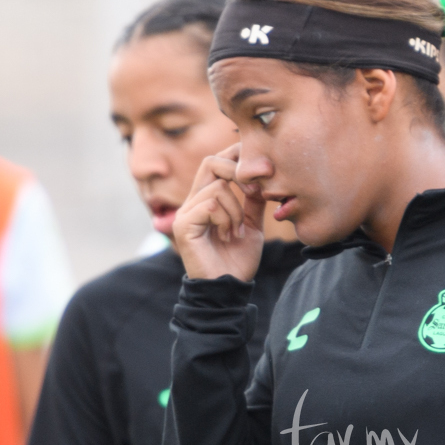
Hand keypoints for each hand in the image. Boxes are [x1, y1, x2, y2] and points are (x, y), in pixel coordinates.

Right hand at [170, 144, 265, 283]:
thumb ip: (253, 202)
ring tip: (237, 232)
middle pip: (210, 163)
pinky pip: (211, 206)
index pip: (215, 163)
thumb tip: (261, 177)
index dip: (234, 156)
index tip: (257, 163)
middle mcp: (193, 202)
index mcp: (207, 199)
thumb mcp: (252, 226)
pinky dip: (227, 219)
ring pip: (218, 188)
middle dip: (236, 171)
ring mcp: (185, 213)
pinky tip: (228, 236)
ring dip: (236, 210)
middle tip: (253, 192)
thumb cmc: (238, 261)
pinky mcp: (183, 225)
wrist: (228, 288)